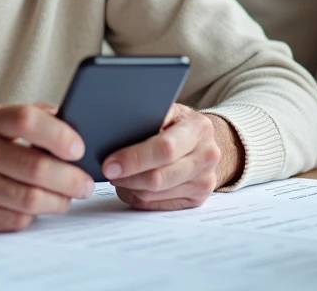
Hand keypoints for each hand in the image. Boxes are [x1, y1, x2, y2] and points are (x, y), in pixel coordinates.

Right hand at [0, 103, 95, 232]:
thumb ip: (36, 118)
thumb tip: (79, 127)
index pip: (26, 120)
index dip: (58, 134)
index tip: (78, 149)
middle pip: (34, 168)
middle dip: (70, 179)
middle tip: (87, 183)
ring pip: (29, 199)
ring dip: (59, 200)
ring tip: (70, 196)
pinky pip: (17, 219)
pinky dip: (37, 215)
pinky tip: (42, 206)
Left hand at [103, 105, 242, 211]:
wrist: (204, 142)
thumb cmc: (177, 124)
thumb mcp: (167, 111)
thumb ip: (147, 119)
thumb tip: (113, 133)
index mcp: (198, 128)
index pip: (164, 149)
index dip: (134, 158)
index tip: (110, 164)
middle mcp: (207, 156)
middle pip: (158, 178)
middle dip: (127, 177)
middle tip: (108, 172)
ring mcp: (205, 181)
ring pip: (153, 194)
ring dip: (129, 187)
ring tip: (119, 176)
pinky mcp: (197, 199)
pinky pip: (156, 205)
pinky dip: (137, 197)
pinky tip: (132, 185)